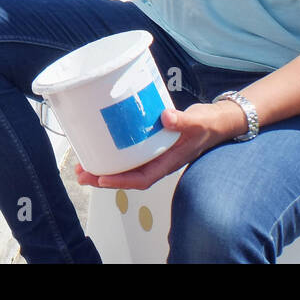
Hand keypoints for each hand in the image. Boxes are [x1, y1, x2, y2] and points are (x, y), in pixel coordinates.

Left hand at [73, 102, 235, 189]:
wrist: (217, 121)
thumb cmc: (209, 124)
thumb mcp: (197, 121)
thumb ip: (183, 120)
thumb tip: (166, 117)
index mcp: (169, 161)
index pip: (142, 178)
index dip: (121, 182)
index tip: (101, 180)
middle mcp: (159, 160)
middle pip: (128, 176)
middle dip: (104, 177)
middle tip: (81, 172)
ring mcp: (155, 152)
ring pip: (127, 165)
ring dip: (106, 166)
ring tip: (84, 163)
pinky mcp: (152, 141)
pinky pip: (131, 151)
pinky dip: (116, 151)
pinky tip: (103, 144)